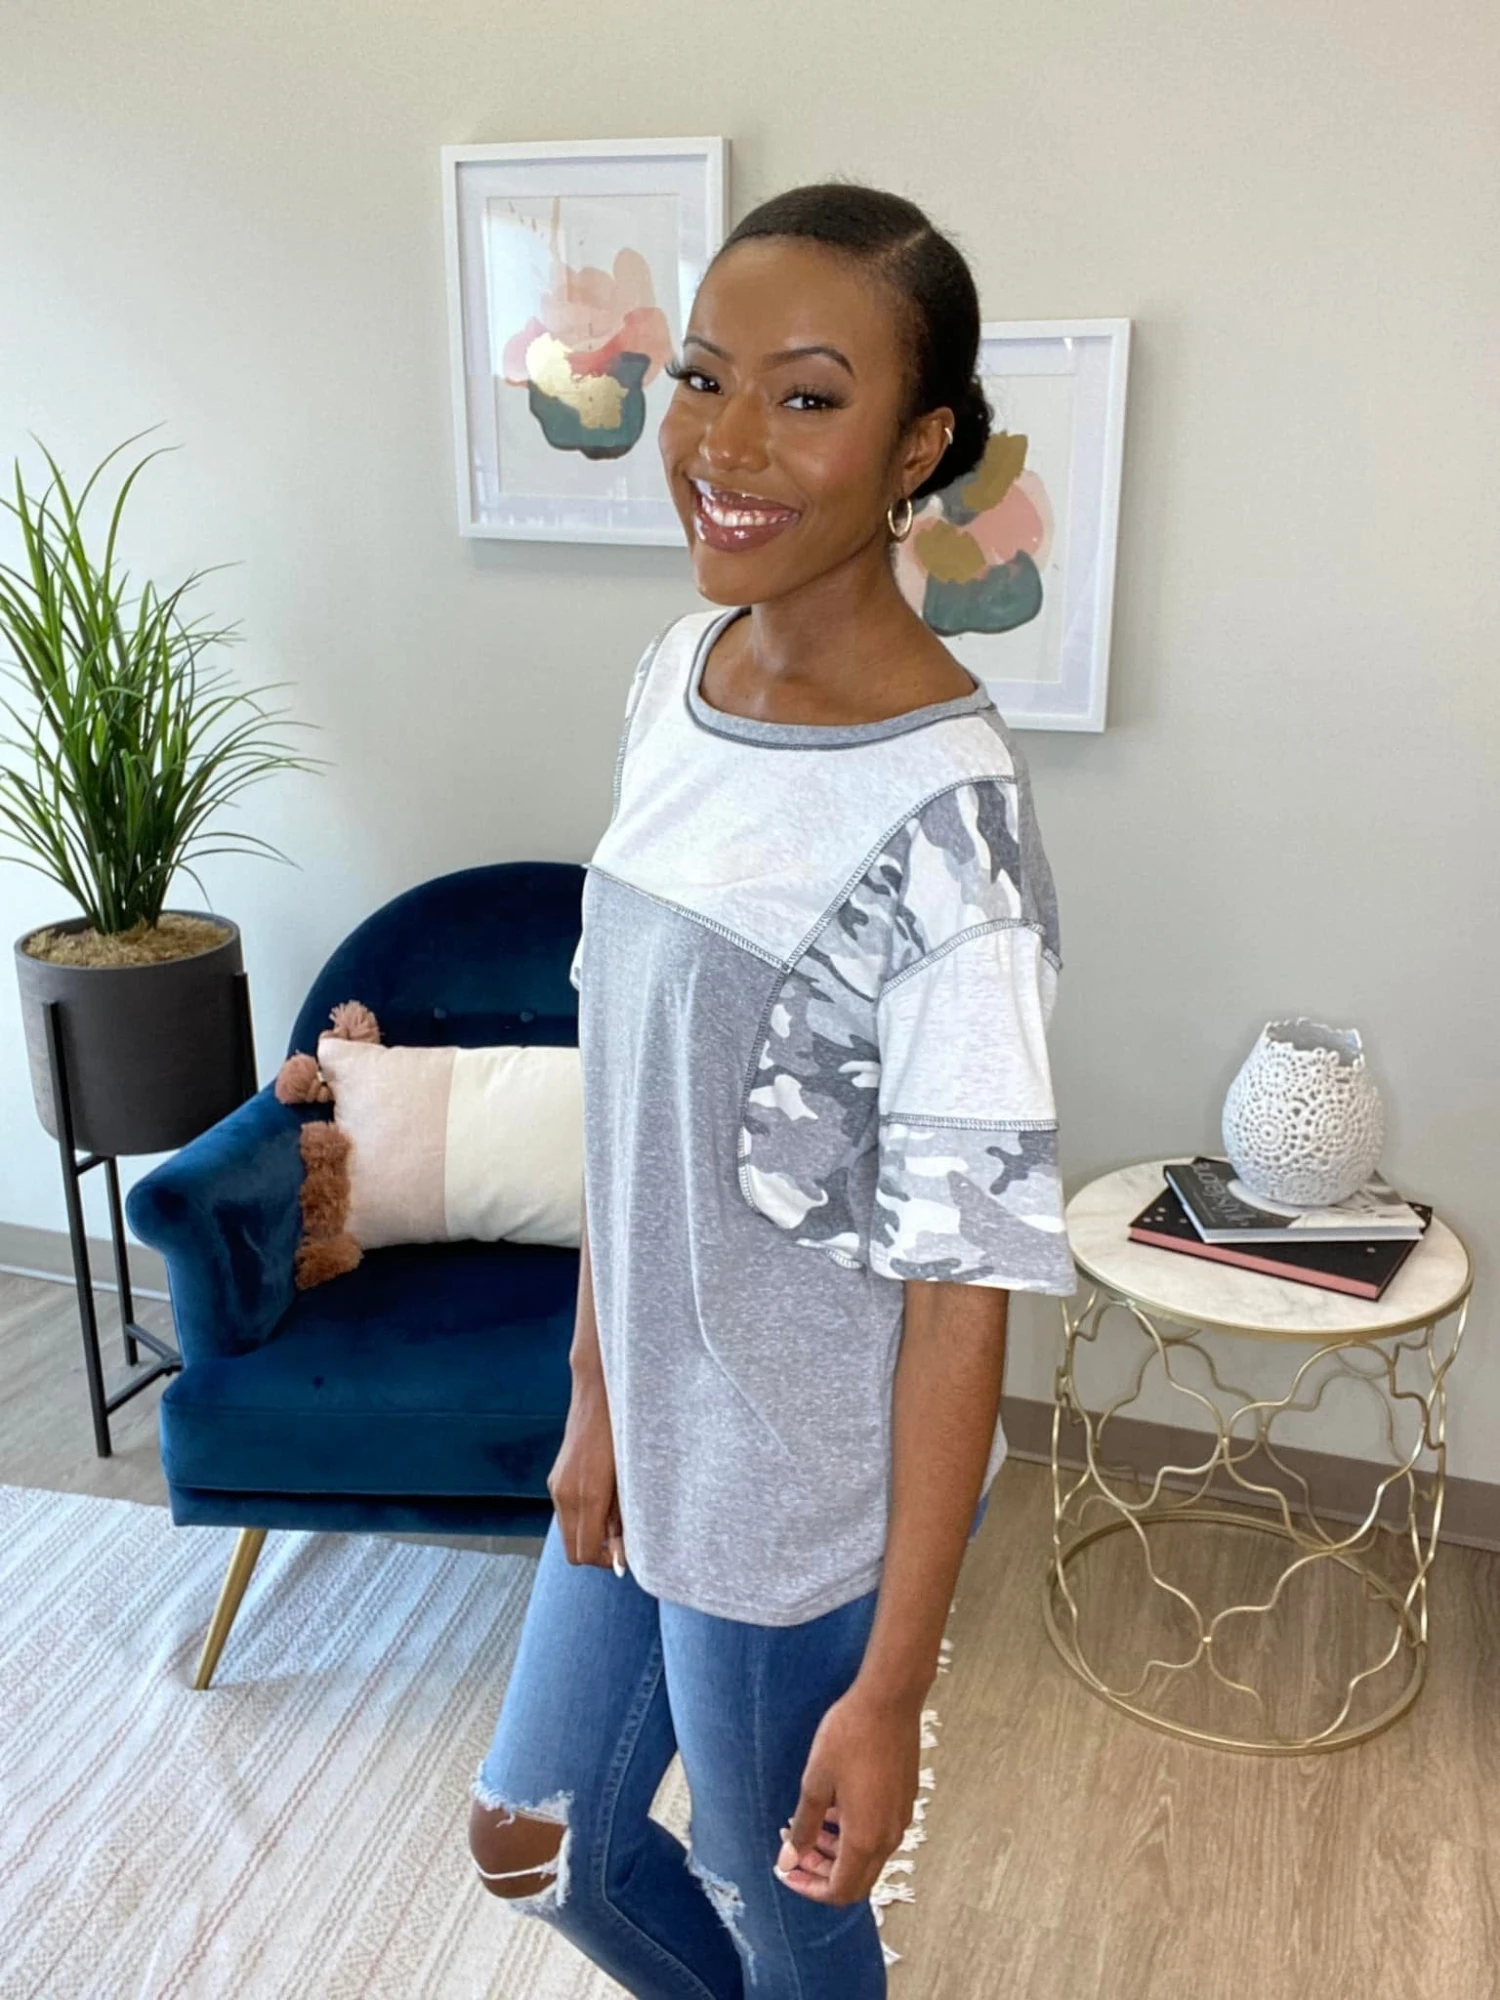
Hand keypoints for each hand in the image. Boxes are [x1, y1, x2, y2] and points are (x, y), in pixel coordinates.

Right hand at [547, 1370, 627, 1570]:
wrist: (598, 1395)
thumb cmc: (624, 1434)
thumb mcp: (630, 1478)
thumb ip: (623, 1518)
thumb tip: (620, 1557)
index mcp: (588, 1495)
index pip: (585, 1553)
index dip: (606, 1561)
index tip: (625, 1553)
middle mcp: (566, 1495)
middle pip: (572, 1551)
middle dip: (596, 1552)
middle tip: (621, 1538)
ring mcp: (556, 1487)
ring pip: (568, 1534)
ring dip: (588, 1535)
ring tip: (614, 1515)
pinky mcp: (555, 1480)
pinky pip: (566, 1515)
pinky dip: (582, 1519)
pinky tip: (602, 1501)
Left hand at [774, 1688, 921, 1906]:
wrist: (889, 1700)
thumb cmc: (850, 1736)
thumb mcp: (816, 1781)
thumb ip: (804, 1827)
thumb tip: (788, 1861)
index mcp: (865, 1838)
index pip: (840, 1891)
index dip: (809, 1888)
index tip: (787, 1870)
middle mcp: (889, 1836)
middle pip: (856, 1880)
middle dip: (822, 1873)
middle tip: (795, 1849)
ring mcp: (901, 1818)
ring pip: (868, 1856)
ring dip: (837, 1852)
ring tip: (810, 1823)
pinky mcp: (905, 1800)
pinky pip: (879, 1834)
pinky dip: (854, 1834)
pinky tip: (836, 1805)